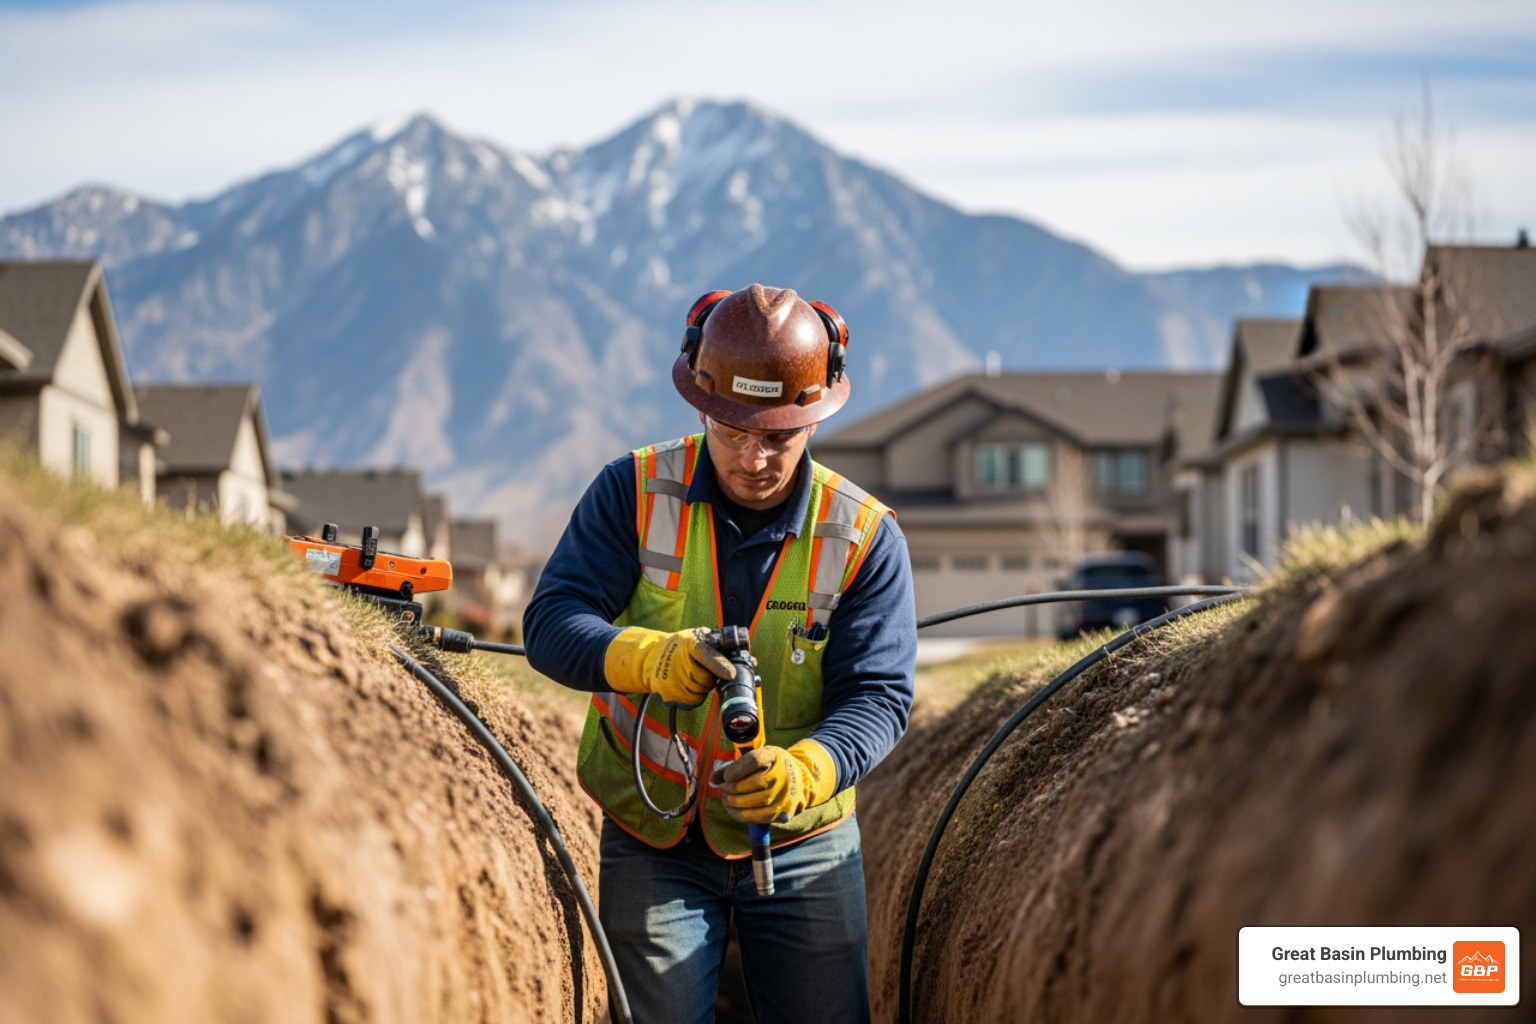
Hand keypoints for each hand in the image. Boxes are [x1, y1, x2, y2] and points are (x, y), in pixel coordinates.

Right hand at [604, 627, 734, 706]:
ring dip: (702, 685)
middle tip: (702, 668)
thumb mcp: (696, 636)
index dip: (719, 665)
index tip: (731, 674)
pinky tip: (686, 684)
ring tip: (691, 674)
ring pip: (702, 691)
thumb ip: (719, 644)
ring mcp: (673, 682)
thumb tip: (751, 659)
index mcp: (690, 644)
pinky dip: (695, 694)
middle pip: (707, 678)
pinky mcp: (670, 696)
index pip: (706, 655)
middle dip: (710, 676)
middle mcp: (679, 663)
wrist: (649, 658)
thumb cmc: (679, 647)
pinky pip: (694, 700)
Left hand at [714, 740, 836, 823]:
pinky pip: (762, 817)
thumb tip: (713, 779)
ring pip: (758, 802)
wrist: (799, 780)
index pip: (754, 760)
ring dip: (737, 803)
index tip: (726, 777)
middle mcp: (784, 774)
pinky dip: (743, 816)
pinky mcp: (784, 810)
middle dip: (734, 788)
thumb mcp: (756, 759)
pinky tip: (734, 811)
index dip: (736, 769)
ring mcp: (786, 793)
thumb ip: (734, 767)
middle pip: (756, 783)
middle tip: (724, 790)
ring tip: (727, 800)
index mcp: (774, 755)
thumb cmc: (770, 768)